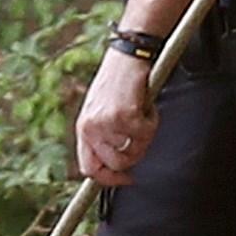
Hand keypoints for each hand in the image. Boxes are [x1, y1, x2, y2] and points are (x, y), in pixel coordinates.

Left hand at [72, 47, 157, 185]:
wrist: (126, 56)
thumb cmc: (119, 81)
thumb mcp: (102, 111)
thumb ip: (105, 136)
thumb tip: (119, 163)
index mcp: (83, 128)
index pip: (89, 168)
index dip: (109, 179)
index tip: (127, 177)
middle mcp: (91, 127)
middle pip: (115, 164)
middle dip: (134, 158)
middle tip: (143, 140)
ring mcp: (107, 122)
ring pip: (133, 150)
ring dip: (144, 135)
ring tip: (143, 115)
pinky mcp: (125, 115)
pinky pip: (145, 134)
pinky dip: (152, 122)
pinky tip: (147, 107)